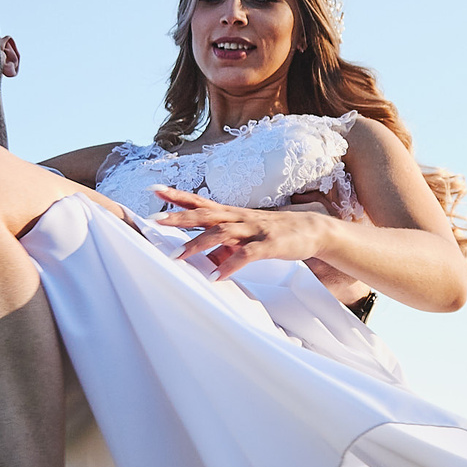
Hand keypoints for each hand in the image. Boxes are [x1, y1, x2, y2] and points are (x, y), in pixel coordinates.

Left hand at [149, 186, 334, 279]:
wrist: (312, 230)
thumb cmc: (275, 233)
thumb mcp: (245, 237)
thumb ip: (224, 245)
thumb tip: (204, 259)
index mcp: (232, 214)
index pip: (200, 202)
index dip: (178, 196)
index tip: (154, 190)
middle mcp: (239, 218)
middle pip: (205, 214)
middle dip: (179, 216)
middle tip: (154, 219)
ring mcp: (254, 230)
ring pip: (221, 233)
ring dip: (198, 244)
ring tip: (177, 256)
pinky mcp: (269, 245)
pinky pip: (246, 255)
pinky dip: (229, 265)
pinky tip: (216, 276)